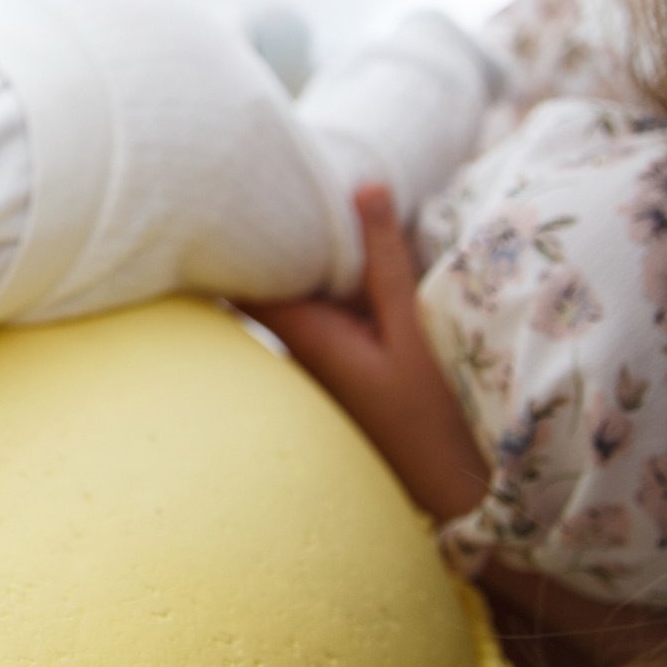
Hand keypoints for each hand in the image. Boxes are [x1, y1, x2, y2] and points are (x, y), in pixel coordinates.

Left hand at [247, 184, 489, 522]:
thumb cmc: (428, 413)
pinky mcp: (330, 364)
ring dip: (287, 257)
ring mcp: (309, 357)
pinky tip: (325, 249)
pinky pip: (308, 310)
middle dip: (254, 237)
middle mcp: (295, 345)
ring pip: (283, 294)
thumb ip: (385, 258)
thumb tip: (366, 185)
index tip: (223, 190)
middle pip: (257, 280)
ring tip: (282, 196)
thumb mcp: (412, 326)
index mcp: (303, 331)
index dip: (231, 233)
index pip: (242, 275)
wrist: (443, 487)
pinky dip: (311, 280)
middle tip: (247, 179)